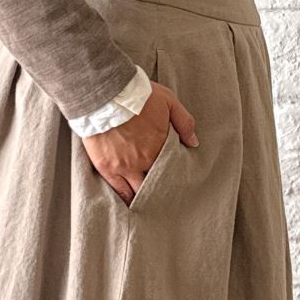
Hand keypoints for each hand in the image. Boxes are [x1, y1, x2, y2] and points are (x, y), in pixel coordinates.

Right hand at [81, 81, 199, 205]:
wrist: (105, 94)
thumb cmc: (137, 94)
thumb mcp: (168, 101)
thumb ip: (184, 122)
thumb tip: (194, 142)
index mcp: (161, 146)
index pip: (171, 167)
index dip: (173, 173)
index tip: (176, 179)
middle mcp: (145, 160)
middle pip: (156, 181)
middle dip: (161, 189)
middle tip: (165, 196)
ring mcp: (126, 167)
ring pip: (138, 190)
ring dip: (144, 196)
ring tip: (149, 205)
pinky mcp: (108, 169)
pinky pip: (119, 191)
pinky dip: (127, 199)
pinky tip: (131, 205)